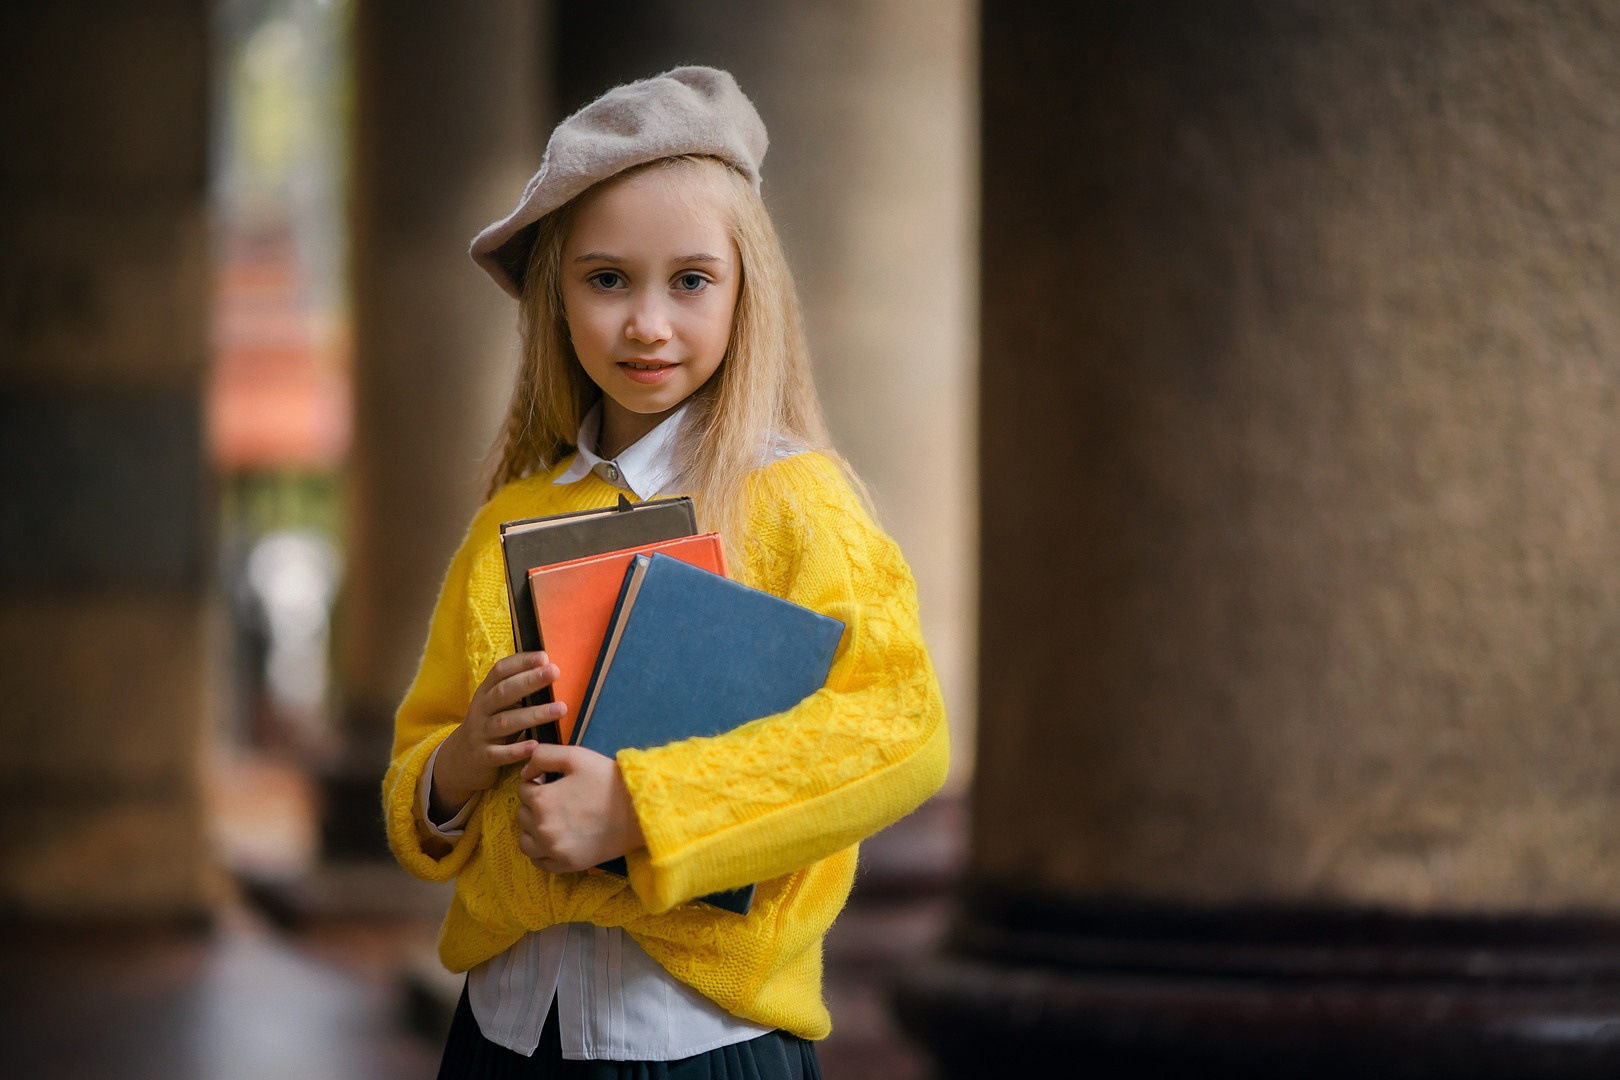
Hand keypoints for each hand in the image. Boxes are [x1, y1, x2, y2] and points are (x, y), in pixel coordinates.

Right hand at [431, 652, 564, 819]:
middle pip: (504, 692)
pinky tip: (535, 746)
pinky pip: (499, 754)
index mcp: (486, 692)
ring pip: (505, 722)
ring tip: (561, 709)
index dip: (521, 662)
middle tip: (555, 672)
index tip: (544, 657)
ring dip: (534, 714)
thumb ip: (518, 690)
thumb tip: (552, 669)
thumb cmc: (490, 726)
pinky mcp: (482, 757)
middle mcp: (481, 709)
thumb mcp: (498, 705)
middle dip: (530, 681)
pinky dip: (516, 750)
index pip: (500, 671)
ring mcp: (480, 733)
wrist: (459, 760)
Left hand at [515, 744, 646, 873]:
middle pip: (522, 815)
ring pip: (525, 841)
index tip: (552, 783)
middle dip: (534, 805)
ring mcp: (553, 849)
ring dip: (532, 830)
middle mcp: (542, 827)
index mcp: (542, 800)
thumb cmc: (607, 780)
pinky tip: (555, 840)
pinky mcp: (566, 864)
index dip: (536, 783)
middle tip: (556, 800)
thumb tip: (526, 773)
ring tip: (552, 821)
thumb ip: (543, 756)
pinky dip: (541, 852)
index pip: (523, 790)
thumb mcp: (575, 756)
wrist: (638, 810)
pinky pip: (539, 862)